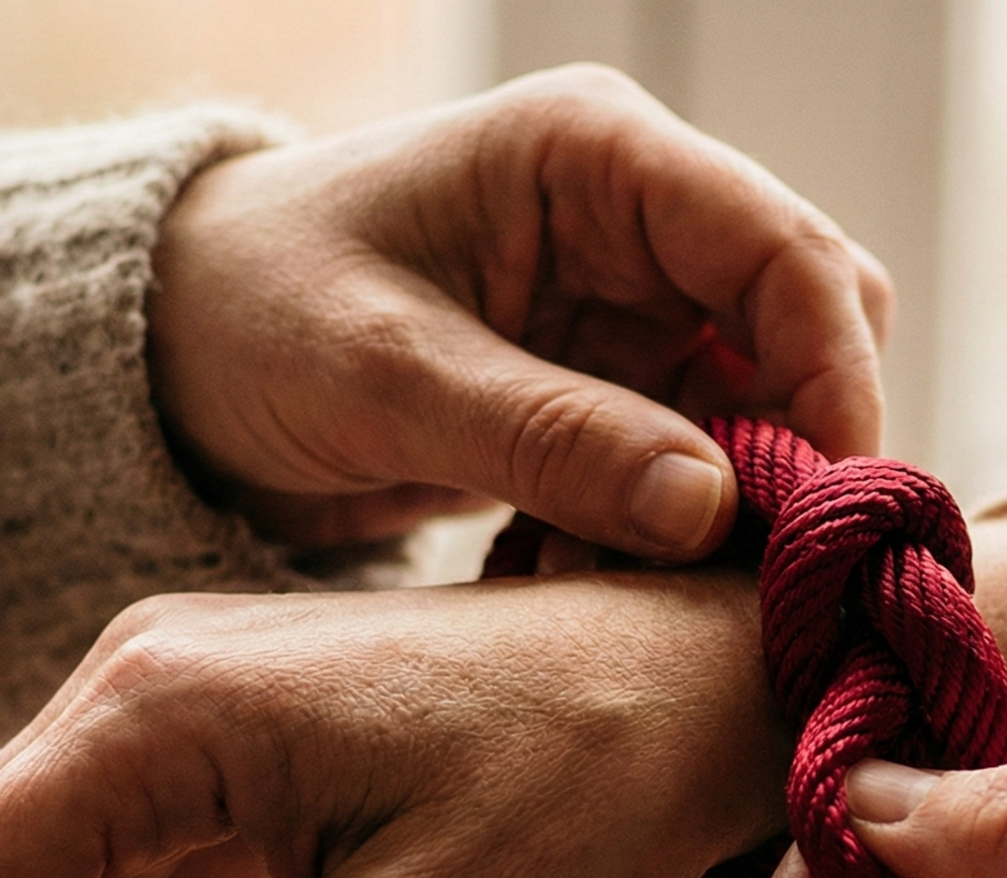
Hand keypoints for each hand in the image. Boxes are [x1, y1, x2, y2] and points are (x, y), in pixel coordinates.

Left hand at [148, 63, 890, 550]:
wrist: (171, 351)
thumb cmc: (250, 314)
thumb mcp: (383, 379)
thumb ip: (547, 436)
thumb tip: (715, 508)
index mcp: (596, 156)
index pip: (787, 252)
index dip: (834, 380)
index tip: (833, 512)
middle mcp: (642, 217)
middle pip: (810, 326)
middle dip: (805, 451)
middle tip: (769, 575)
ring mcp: (636, 302)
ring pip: (771, 405)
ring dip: (739, 506)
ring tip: (655, 592)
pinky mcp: (617, 382)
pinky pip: (705, 460)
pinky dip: (680, 530)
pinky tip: (607, 583)